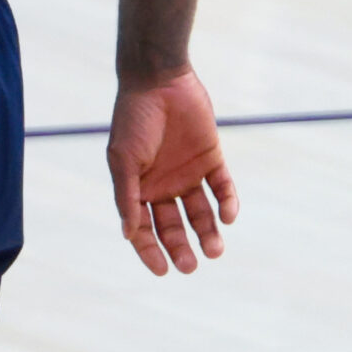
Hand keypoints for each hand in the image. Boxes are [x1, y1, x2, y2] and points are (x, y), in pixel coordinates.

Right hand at [106, 68, 237, 275]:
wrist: (159, 81)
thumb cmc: (133, 119)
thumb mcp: (124, 160)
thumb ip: (127, 197)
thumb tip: (128, 234)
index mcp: (139, 189)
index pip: (143, 229)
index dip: (150, 251)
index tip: (163, 270)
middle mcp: (163, 186)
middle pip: (174, 227)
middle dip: (181, 248)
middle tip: (190, 265)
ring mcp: (188, 173)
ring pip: (201, 214)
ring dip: (208, 233)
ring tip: (214, 250)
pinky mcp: (211, 159)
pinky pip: (222, 188)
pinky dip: (227, 203)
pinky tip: (227, 216)